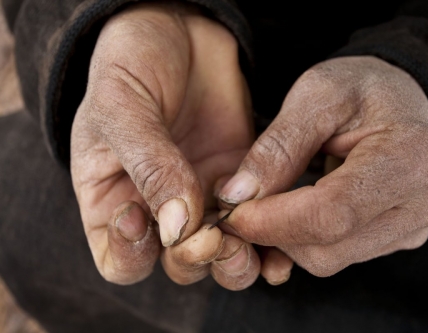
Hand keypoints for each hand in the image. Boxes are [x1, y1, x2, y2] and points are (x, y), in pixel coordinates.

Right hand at [71, 2, 272, 288]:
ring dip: (236, 262)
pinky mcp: (239, 180)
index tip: (144, 219)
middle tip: (212, 241)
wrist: (177, 29)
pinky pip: (254, 223)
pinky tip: (281, 249)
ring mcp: (201, 196)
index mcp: (114, 199)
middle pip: (176, 263)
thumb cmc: (131, 63)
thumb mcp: (122, 107)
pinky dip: (269, 241)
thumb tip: (176, 226)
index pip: (119, 258)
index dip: (132, 254)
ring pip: (219, 253)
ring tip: (252, 253)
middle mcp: (159, 207)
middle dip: (196, 261)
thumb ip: (149, 165)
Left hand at [218, 56, 427, 276]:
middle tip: (240, 204)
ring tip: (268, 201)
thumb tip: (237, 197)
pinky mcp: (397, 238)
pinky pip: (336, 256)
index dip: (273, 221)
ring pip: (327, 259)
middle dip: (272, 232)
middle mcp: (419, 204)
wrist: (400, 99)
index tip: (231, 212)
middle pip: (327, 248)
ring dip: (285, 238)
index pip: (332, 212)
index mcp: (408, 157)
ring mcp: (411, 227)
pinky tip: (293, 210)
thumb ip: (278, 146)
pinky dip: (303, 241)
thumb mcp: (316, 95)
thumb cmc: (361, 88)